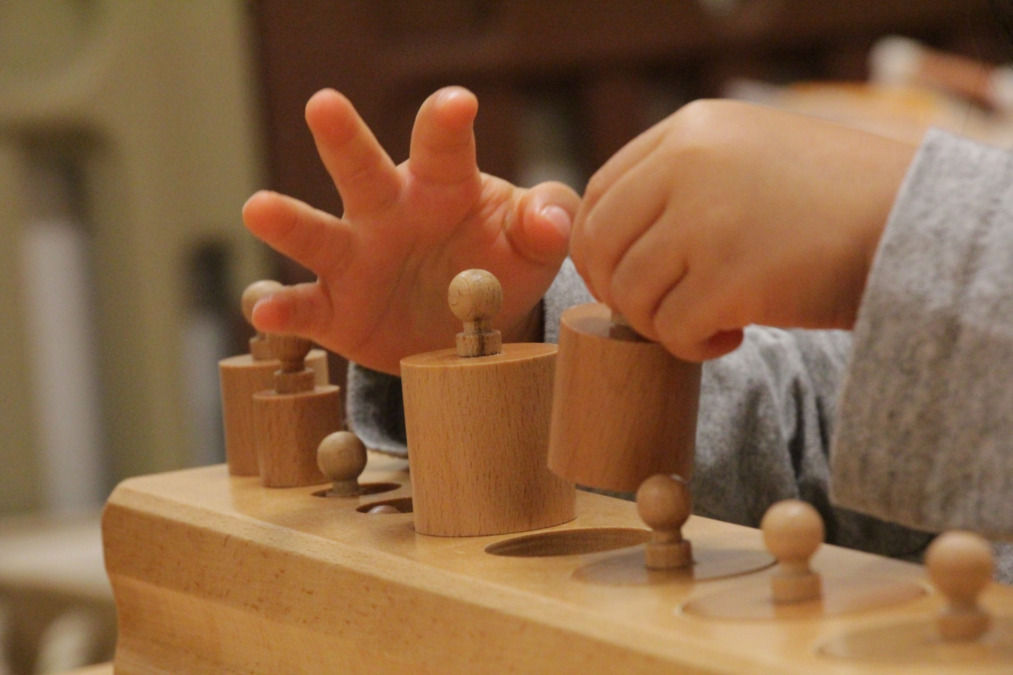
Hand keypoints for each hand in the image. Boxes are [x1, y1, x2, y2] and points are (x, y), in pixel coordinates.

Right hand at [243, 87, 578, 373]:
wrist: (469, 328)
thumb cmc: (501, 264)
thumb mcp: (535, 244)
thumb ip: (547, 221)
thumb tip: (548, 220)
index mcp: (442, 184)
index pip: (444, 146)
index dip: (448, 123)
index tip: (457, 105)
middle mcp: (387, 212)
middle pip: (363, 170)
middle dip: (345, 139)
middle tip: (324, 104)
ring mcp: (354, 259)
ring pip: (317, 234)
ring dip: (289, 220)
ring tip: (258, 207)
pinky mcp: (335, 309)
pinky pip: (305, 306)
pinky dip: (282, 306)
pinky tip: (266, 306)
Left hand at [571, 99, 916, 360]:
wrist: (916, 221)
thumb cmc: (832, 200)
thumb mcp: (749, 154)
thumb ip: (681, 178)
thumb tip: (613, 233)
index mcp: (690, 130)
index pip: (599, 194)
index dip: (601, 247)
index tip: (626, 276)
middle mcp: (688, 164)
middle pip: (600, 246)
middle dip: (618, 292)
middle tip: (659, 310)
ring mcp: (706, 219)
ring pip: (630, 293)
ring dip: (659, 323)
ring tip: (709, 320)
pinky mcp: (730, 277)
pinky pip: (670, 330)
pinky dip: (691, 345)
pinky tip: (732, 336)